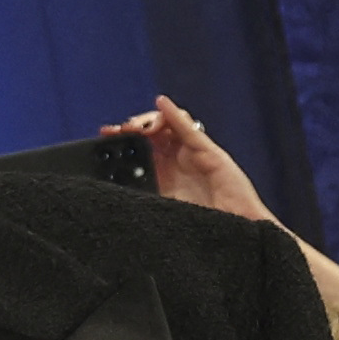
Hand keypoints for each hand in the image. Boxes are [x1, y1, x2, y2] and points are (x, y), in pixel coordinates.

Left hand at [113, 93, 277, 225]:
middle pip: (155, 131)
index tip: (105, 134)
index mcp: (166, 171)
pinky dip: (175, 115)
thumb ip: (143, 193)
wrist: (233, 235)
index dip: (124, 137)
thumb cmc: (202, 225)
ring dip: (150, 120)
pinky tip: (162, 103)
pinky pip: (190, 130)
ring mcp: (195, 154)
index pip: (142, 145)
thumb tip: (111, 187)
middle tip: (118, 130)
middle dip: (134, 126)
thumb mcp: (161, 207)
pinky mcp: (211, 153)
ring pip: (171, 125)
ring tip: (135, 125)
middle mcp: (180, 158)